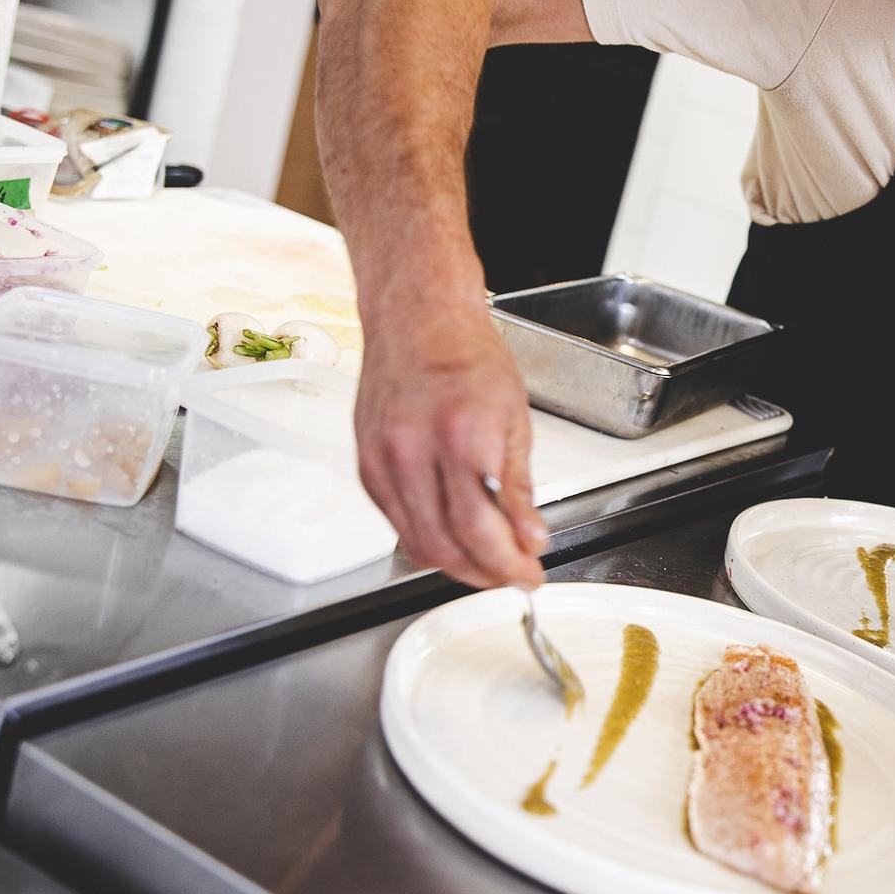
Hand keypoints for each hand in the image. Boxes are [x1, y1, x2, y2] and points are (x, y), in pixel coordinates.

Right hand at [355, 305, 546, 588]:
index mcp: (461, 435)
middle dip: (484, 573)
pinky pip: (394, 521)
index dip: (506, 564)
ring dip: (455, 564)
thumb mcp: (515, 418)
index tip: (528, 574)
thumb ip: (518, 487)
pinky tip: (453, 537)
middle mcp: (413, 449)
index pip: (480, 528)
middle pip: (445, 544)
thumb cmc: (468, 354)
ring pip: (416, 541)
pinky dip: (426, 540)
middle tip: (512, 575)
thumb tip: (529, 538)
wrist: (417, 318)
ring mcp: (382, 458)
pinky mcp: (365, 463)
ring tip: (488, 562)